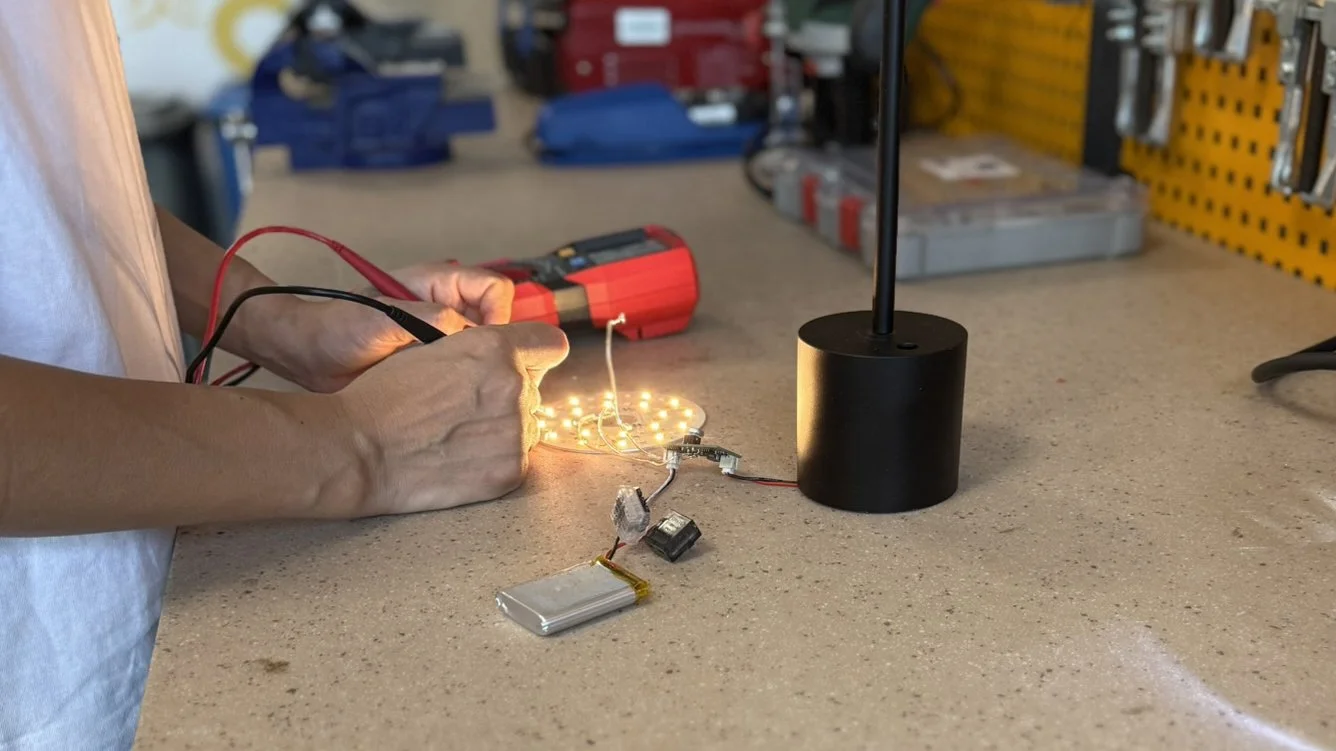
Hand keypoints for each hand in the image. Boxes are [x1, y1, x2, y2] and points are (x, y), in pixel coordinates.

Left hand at [252, 264, 515, 391]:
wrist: (308, 356)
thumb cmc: (336, 327)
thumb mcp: (379, 319)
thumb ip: (424, 318)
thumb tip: (466, 331)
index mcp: (438, 284)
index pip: (493, 289)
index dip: (497, 314)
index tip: (482, 344)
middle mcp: (447, 308)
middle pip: (496, 322)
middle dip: (491, 348)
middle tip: (471, 375)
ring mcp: (442, 337)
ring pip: (483, 350)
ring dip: (476, 369)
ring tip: (456, 390)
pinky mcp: (434, 363)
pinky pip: (464, 371)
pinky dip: (462, 384)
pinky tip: (446, 400)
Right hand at [330, 322, 569, 515]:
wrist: (360, 449)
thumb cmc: (385, 398)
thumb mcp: (433, 348)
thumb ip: (480, 349)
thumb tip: (508, 357)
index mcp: (495, 347)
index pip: (551, 345)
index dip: (534, 355)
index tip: (522, 365)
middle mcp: (513, 385)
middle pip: (534, 389)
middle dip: (508, 396)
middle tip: (465, 409)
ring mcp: (516, 430)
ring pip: (528, 425)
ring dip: (503, 429)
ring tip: (457, 437)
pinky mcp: (511, 469)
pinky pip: (518, 459)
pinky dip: (496, 461)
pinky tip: (460, 459)